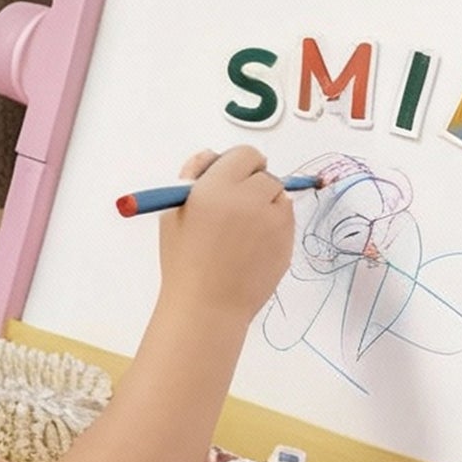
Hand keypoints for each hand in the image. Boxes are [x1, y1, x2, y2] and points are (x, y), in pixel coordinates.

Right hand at [157, 145, 293, 321]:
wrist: (207, 306)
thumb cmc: (184, 260)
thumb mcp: (174, 212)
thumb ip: (192, 175)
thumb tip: (211, 155)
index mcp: (216, 187)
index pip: (245, 155)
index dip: (239, 166)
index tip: (232, 180)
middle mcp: (248, 199)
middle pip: (266, 175)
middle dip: (253, 186)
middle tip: (235, 210)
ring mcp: (272, 222)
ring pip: (280, 197)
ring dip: (267, 205)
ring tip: (243, 232)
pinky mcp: (287, 242)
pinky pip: (287, 221)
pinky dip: (275, 227)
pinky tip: (253, 247)